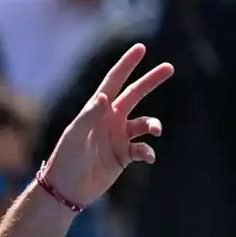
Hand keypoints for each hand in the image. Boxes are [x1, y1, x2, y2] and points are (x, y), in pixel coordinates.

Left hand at [39, 43, 171, 205]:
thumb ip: (90, 116)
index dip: (126, 65)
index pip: (113, 82)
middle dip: (151, 80)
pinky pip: (143, 149)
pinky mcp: (124, 156)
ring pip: (145, 124)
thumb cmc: (66, 159)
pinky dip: (148, 151)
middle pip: (135, 94)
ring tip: (156, 130)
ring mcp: (118, 137)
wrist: (66, 189)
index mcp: (96, 110)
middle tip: (169, 67)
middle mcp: (110, 120)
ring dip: (153, 125)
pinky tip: (147, 157)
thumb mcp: (75, 135)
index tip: (141, 47)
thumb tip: (105, 96)